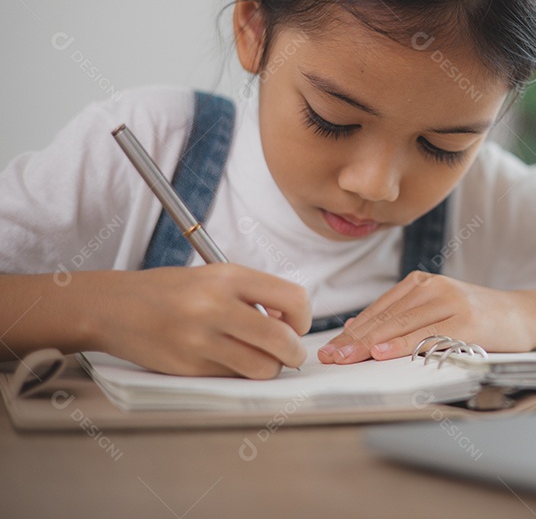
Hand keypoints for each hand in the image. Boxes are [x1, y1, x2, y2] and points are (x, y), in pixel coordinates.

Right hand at [92, 264, 310, 378]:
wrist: (115, 307)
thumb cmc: (172, 291)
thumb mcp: (215, 276)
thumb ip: (255, 294)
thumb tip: (292, 323)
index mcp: (228, 277)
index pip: (293, 299)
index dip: (303, 318)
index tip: (297, 325)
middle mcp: (215, 306)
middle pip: (282, 340)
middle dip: (294, 352)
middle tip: (290, 353)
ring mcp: (200, 340)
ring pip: (261, 367)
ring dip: (269, 367)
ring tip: (259, 357)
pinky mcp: (188, 367)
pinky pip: (233, 378)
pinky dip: (239, 373)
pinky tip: (226, 358)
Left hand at [316, 272, 535, 363]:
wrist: (525, 314)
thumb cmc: (479, 317)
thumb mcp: (438, 309)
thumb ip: (404, 316)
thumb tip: (357, 332)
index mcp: (422, 282)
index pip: (379, 309)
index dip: (352, 330)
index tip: (330, 350)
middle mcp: (434, 287)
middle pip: (386, 317)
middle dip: (354, 340)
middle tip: (330, 358)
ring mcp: (452, 303)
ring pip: (402, 324)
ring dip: (370, 344)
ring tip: (347, 358)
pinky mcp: (467, 323)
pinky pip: (428, 336)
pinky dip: (404, 345)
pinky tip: (384, 353)